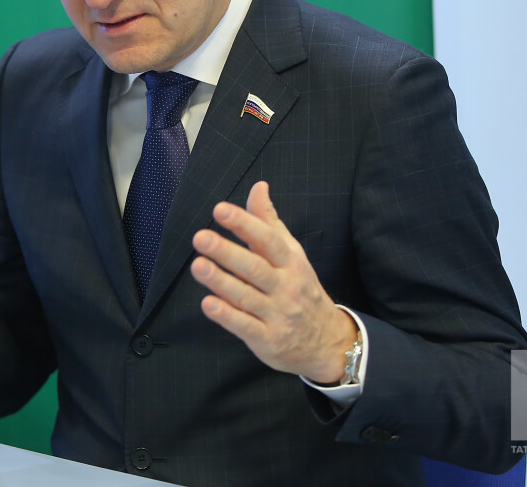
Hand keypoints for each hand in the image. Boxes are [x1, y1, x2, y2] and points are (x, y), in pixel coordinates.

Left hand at [190, 181, 355, 382]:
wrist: (327, 340)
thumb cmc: (300, 288)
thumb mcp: (291, 253)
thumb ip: (269, 221)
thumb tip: (258, 186)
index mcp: (290, 261)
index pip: (267, 239)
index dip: (244, 223)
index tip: (220, 209)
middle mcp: (285, 286)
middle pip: (255, 267)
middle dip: (227, 252)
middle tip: (200, 237)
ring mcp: (276, 314)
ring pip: (246, 296)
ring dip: (221, 281)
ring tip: (198, 265)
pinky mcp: (267, 339)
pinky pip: (245, 326)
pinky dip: (227, 316)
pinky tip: (208, 303)